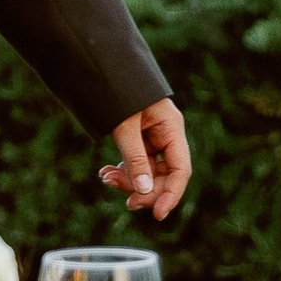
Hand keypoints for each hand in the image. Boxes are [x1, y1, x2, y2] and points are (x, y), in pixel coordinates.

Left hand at [102, 94, 189, 222]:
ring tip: (106, 178)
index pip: (180, 170)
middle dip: (145, 190)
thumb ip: (135, 158)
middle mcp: (165, 134)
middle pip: (165, 174)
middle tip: (126, 202)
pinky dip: (123, 171)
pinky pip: (136, 162)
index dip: (171, 194)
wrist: (100, 66)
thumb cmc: (115, 89)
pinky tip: (106, 173)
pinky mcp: (138, 139)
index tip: (158, 214)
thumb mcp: (124, 125)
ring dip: (129, 181)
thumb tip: (143, 191)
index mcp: (171, 127)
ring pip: (148, 171)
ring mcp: (152, 137)